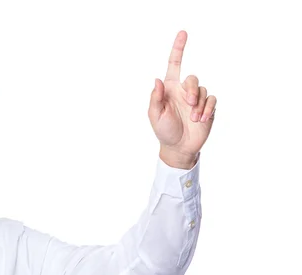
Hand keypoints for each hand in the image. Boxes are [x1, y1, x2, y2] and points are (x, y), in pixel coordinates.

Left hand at [148, 30, 216, 163]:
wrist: (178, 147)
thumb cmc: (164, 131)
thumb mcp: (155, 116)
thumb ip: (155, 98)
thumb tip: (157, 80)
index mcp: (170, 89)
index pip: (174, 65)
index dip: (178, 49)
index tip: (183, 33)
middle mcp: (184, 91)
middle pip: (192, 78)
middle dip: (192, 90)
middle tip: (189, 105)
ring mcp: (196, 99)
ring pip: (203, 90)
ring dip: (198, 105)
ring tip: (193, 119)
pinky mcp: (207, 107)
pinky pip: (212, 100)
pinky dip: (207, 109)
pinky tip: (201, 120)